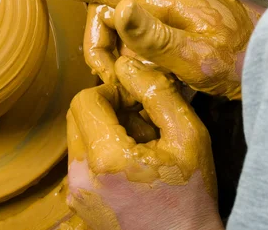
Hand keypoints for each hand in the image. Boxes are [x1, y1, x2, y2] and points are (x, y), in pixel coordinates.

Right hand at [37, 0, 260, 98]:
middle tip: (105, 78)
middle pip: (108, 15)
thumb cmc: (239, 57)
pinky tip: (146, 75)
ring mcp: (167, 10)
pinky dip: (134, 57)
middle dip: (98, 46)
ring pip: (122, 29)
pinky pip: (139, 37)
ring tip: (131, 83)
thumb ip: (154, 34)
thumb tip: (117, 8)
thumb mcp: (196, 55)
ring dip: (117, 56)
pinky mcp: (173, 23)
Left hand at [66, 57, 222, 229]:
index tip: (135, 101)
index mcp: (105, 159)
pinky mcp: (78, 202)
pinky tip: (131, 167)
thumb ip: (157, 94)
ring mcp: (75, 193)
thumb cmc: (191, 199)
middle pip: (77, 117)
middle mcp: (79, 177)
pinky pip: (81, 162)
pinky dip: (101, 153)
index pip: (84, 99)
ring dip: (104, 131)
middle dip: (106, 110)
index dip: (110, 91)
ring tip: (140, 148)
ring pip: (78, 138)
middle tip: (141, 123)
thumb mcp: (189, 138)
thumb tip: (127, 65)